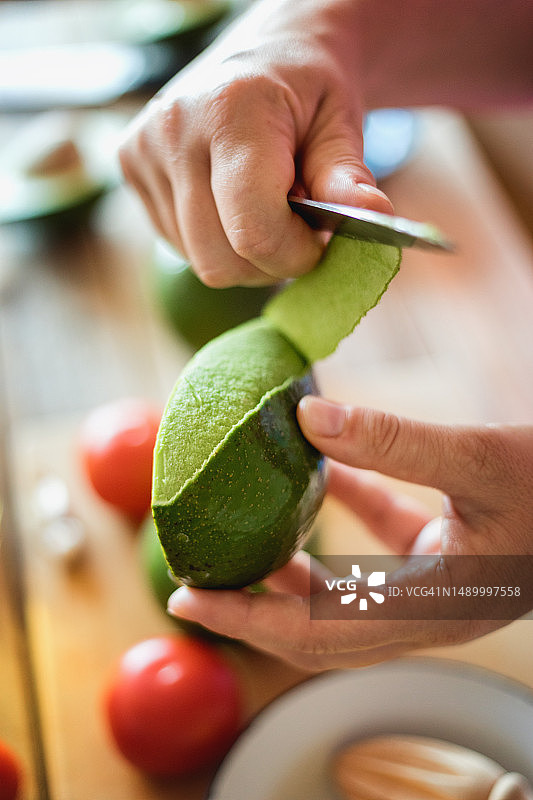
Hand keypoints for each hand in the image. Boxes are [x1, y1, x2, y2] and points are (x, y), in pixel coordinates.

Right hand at [118, 0, 390, 287]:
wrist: (268, 51)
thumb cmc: (310, 89)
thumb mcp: (341, 123)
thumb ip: (347, 176)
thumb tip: (373, 216)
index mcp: (231, 110)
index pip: (253, 230)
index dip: (294, 255)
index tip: (320, 242)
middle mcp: (173, 129)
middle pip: (219, 260)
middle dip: (268, 261)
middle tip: (297, 230)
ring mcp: (142, 149)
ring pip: (198, 261)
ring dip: (242, 254)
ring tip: (263, 207)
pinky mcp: (129, 166)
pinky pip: (179, 245)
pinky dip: (215, 240)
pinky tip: (231, 202)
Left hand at [168, 397, 532, 670]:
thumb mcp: (481, 459)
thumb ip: (396, 441)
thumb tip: (307, 415)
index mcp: (432, 605)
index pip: (317, 634)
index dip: (249, 621)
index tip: (190, 599)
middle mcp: (427, 607)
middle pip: (319, 628)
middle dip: (255, 607)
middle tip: (195, 579)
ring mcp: (435, 584)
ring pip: (344, 592)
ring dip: (293, 569)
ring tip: (241, 538)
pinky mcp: (445, 554)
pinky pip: (381, 543)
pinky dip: (347, 510)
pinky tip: (322, 470)